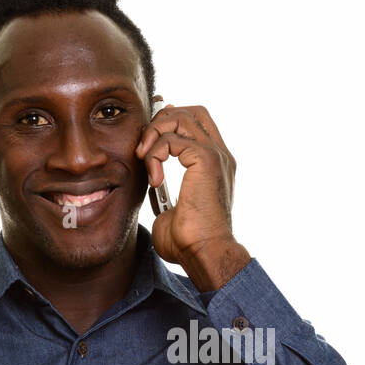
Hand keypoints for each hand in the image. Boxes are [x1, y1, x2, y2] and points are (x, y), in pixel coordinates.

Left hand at [136, 100, 250, 290]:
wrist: (204, 253)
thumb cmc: (189, 242)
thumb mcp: (171, 209)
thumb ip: (164, 190)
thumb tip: (151, 182)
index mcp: (217, 165)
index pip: (198, 123)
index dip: (173, 120)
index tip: (150, 137)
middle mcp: (220, 155)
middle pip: (191, 112)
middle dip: (162, 121)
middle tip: (144, 148)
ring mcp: (215, 155)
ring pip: (180, 117)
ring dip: (154, 134)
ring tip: (145, 159)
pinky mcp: (205, 160)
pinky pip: (172, 139)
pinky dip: (156, 154)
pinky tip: (154, 178)